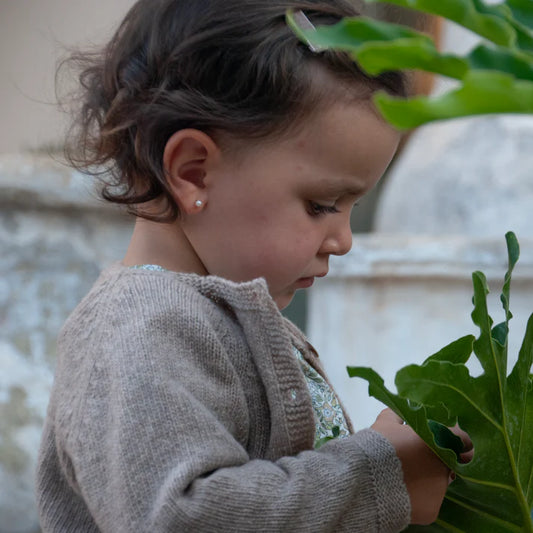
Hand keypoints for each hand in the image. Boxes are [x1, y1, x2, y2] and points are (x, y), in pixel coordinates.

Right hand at [371, 409, 449, 525]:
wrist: (367, 481)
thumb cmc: (377, 447)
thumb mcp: (384, 423)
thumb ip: (396, 415)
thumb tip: (399, 411)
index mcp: (438, 441)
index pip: (461, 437)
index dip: (454, 438)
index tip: (444, 440)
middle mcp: (445, 466)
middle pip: (448, 462)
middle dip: (436, 460)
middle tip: (415, 460)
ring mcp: (440, 490)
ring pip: (438, 483)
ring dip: (427, 479)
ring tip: (404, 478)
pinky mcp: (433, 510)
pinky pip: (428, 501)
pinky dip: (418, 498)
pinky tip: (401, 494)